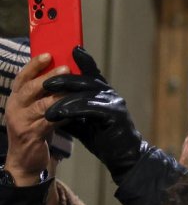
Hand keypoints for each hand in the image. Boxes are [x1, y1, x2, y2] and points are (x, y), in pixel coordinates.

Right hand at [4, 53, 61, 184]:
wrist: (26, 161)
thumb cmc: (36, 129)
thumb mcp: (37, 108)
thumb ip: (44, 93)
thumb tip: (64, 70)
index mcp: (16, 98)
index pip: (21, 78)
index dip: (33, 65)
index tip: (48, 54)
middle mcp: (14, 107)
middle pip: (29, 88)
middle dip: (48, 77)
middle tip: (65, 68)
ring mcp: (20, 122)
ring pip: (41, 105)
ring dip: (59, 95)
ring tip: (74, 88)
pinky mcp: (31, 135)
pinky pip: (50, 121)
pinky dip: (64, 114)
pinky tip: (76, 110)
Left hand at [43, 46, 142, 163]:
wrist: (125, 155)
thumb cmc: (103, 137)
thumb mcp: (83, 121)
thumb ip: (72, 110)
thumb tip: (51, 104)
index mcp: (104, 93)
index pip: (93, 73)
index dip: (85, 60)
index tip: (74, 48)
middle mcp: (110, 95)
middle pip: (86, 80)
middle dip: (64, 79)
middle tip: (45, 82)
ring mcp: (114, 104)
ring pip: (85, 94)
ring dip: (63, 99)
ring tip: (46, 104)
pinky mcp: (114, 115)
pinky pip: (88, 109)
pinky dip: (71, 111)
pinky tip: (56, 115)